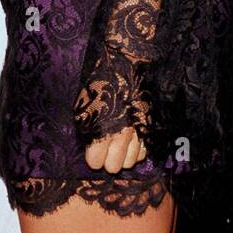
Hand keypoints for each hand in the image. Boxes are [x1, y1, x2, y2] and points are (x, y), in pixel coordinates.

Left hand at [74, 44, 151, 170]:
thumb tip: (92, 148)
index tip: (93, 152)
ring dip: (123, 156)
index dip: (93, 158)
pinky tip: (131, 141)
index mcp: (100, 131)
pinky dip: (136, 150)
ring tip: (118, 145)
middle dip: (107, 160)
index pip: (96, 162)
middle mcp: (120, 135)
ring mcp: (136, 132)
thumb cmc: (98, 85)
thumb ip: (87, 132)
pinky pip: (143, 152)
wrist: (123, 65)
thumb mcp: (83, 108)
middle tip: (105, 150)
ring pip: (130, 162)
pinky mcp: (148, 127)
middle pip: (114, 166)